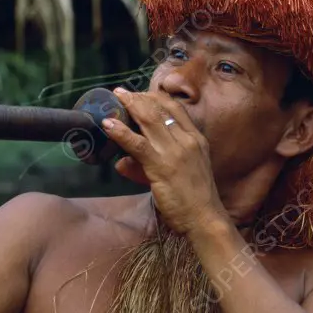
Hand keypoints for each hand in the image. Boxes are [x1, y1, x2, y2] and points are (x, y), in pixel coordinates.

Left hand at [102, 88, 225, 235]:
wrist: (205, 219)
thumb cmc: (194, 200)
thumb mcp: (183, 173)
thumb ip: (155, 163)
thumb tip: (123, 162)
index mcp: (196, 139)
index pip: (175, 109)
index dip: (156, 98)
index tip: (141, 93)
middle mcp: (187, 141)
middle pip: (160, 109)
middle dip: (139, 97)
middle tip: (121, 93)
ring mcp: (175, 152)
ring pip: (149, 120)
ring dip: (130, 106)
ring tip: (115, 98)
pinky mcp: (161, 166)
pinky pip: (137, 144)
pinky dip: (120, 132)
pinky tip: (108, 124)